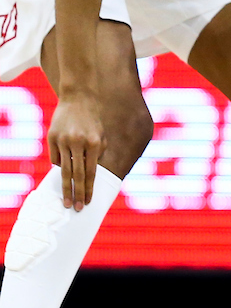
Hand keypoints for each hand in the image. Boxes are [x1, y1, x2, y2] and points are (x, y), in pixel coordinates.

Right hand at [47, 93, 105, 210]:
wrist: (78, 98)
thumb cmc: (93, 121)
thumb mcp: (101, 137)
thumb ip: (97, 156)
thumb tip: (90, 177)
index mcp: (94, 144)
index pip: (91, 173)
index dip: (89, 189)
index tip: (88, 202)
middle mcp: (78, 143)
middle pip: (77, 175)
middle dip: (77, 193)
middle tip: (76, 208)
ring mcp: (63, 140)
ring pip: (64, 169)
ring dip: (65, 188)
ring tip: (66, 201)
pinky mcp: (52, 137)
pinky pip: (55, 158)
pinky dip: (60, 168)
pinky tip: (62, 179)